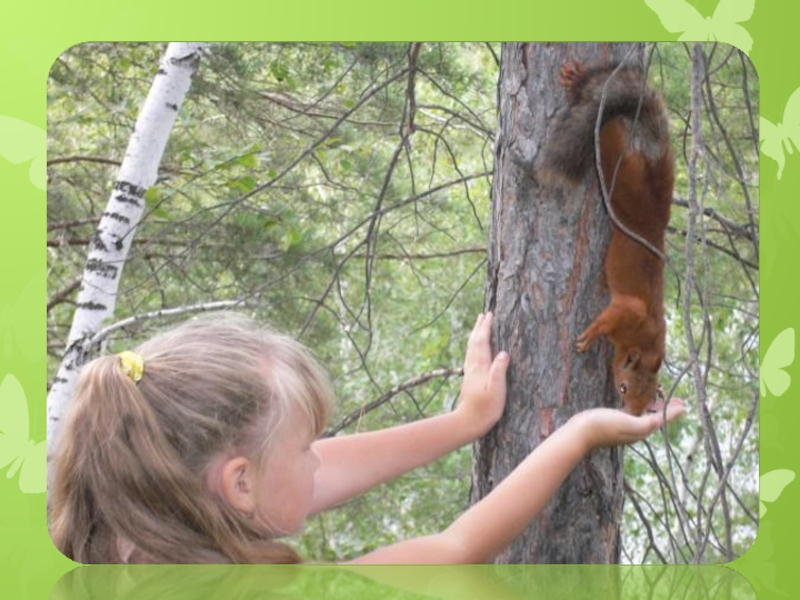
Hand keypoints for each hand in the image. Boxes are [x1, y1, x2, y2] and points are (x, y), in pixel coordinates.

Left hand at [455, 312, 509, 437]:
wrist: (468, 421)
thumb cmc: (486, 408)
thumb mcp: (497, 391)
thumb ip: (499, 371)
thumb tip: (503, 352)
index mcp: (481, 367)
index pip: (483, 342)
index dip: (486, 328)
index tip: (489, 315)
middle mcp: (473, 367)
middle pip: (475, 342)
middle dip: (479, 327)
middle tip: (483, 314)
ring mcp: (470, 372)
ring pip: (471, 348)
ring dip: (475, 335)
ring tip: (478, 325)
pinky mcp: (469, 378)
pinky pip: (471, 355)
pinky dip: (473, 346)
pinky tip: (475, 348)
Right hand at [570, 398, 685, 450]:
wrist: (580, 432)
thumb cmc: (604, 425)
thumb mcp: (629, 423)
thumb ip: (648, 422)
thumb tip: (663, 420)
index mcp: (640, 431)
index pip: (661, 420)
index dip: (672, 412)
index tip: (684, 403)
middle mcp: (634, 431)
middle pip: (654, 419)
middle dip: (666, 410)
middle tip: (676, 400)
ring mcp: (623, 427)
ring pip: (644, 417)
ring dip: (653, 408)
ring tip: (658, 399)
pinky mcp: (613, 422)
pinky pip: (632, 414)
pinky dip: (640, 408)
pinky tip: (636, 403)